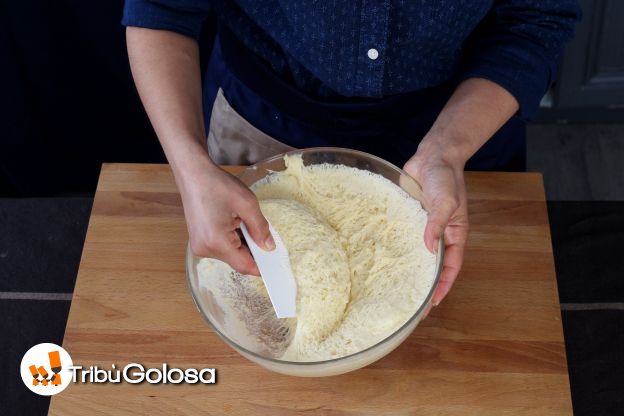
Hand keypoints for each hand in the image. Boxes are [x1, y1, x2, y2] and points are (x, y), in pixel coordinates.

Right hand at [178, 161, 274, 275]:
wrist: (193, 173)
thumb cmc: (217, 184)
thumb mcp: (247, 203)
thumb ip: (260, 228)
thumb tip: (269, 247)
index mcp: (216, 242)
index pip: (244, 266)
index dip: (261, 266)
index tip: (274, 262)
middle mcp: (204, 249)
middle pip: (237, 260)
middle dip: (252, 249)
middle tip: (260, 231)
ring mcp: (199, 246)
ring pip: (230, 254)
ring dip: (241, 242)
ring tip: (240, 220)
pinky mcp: (198, 241)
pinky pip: (221, 247)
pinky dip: (232, 239)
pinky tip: (233, 221)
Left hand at [404, 142, 468, 307]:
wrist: (432, 156)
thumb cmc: (445, 177)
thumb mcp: (446, 201)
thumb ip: (437, 223)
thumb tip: (428, 248)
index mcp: (454, 235)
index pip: (450, 267)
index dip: (442, 286)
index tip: (433, 304)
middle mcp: (438, 235)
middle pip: (432, 267)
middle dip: (424, 286)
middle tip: (412, 306)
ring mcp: (422, 228)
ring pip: (416, 255)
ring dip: (408, 271)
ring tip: (394, 289)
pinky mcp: (407, 219)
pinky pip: (402, 239)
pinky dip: (394, 251)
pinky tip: (380, 261)